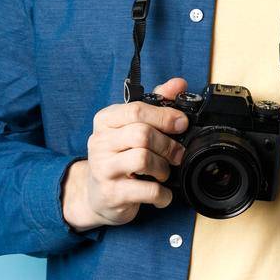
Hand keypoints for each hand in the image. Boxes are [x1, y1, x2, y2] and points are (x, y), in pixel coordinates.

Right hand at [63, 77, 189, 230]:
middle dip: (168, 145)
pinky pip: (147, 190)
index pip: (136, 110)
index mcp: (105, 120)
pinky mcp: (111, 193)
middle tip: (177, 154)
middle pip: (142, 134)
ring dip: (164, 168)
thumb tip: (179, 83)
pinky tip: (162, 193)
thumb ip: (156, 103)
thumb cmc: (119, 156)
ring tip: (164, 172)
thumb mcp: (132, 127)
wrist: (97, 195)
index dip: (164, 116)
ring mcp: (103, 168)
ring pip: (143, 159)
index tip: (182, 123)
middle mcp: (100, 142)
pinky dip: (162, 193)